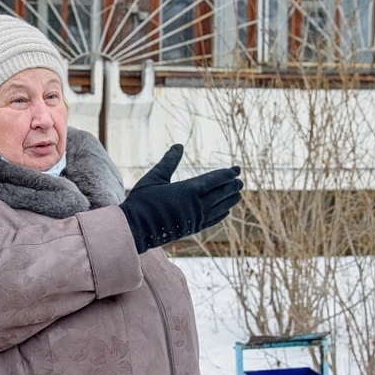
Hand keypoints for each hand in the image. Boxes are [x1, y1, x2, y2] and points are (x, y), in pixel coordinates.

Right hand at [119, 144, 241, 252]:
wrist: (134, 229)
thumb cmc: (141, 201)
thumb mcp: (154, 177)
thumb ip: (169, 162)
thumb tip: (179, 145)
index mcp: (188, 190)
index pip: (215, 180)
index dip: (228, 174)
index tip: (237, 169)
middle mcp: (196, 205)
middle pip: (221, 194)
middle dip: (232, 186)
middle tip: (240, 181)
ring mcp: (195, 219)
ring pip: (220, 208)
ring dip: (230, 200)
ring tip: (237, 195)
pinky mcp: (191, 229)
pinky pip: (212, 220)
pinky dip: (221, 214)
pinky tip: (225, 211)